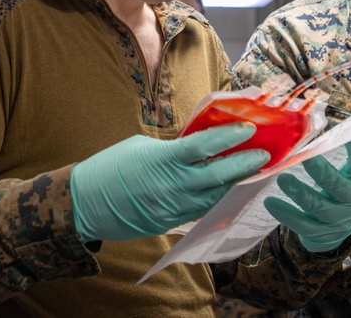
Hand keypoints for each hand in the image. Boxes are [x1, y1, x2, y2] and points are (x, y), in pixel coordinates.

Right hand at [70, 123, 267, 241]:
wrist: (86, 204)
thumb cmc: (111, 167)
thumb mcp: (142, 146)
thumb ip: (173, 147)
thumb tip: (198, 146)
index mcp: (164, 159)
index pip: (205, 146)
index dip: (230, 137)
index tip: (249, 129)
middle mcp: (173, 185)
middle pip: (219, 175)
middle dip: (245, 164)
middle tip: (264, 155)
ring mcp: (174, 207)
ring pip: (216, 196)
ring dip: (236, 184)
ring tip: (254, 172)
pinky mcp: (172, 222)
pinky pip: (202, 210)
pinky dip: (218, 199)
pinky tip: (230, 191)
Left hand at [263, 137, 350, 252]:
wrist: (341, 228)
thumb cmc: (337, 189)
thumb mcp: (344, 173)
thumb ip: (331, 155)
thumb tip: (311, 124)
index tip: (349, 134)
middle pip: (336, 185)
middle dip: (320, 170)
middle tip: (305, 157)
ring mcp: (336, 219)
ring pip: (317, 205)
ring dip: (299, 192)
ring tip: (282, 178)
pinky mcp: (320, 233)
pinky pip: (302, 224)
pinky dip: (285, 213)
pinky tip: (270, 202)